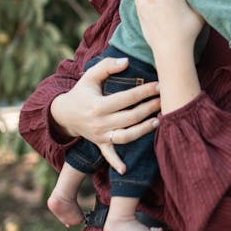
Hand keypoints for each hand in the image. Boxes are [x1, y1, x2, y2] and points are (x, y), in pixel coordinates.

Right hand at [50, 55, 159, 174]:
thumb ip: (107, 66)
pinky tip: (126, 169)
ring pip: (125, 136)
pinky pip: (108, 155)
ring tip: (159, 121)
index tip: (160, 86)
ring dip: (143, 131)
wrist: (64, 114)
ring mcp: (100, 135)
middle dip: (149, 108)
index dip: (145, 91)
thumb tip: (126, 61)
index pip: (127, 98)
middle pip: (130, 117)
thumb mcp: (90, 76)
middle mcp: (100, 122)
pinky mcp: (100, 144)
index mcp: (98, 105)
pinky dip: (116, 163)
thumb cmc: (82, 92)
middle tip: (165, 100)